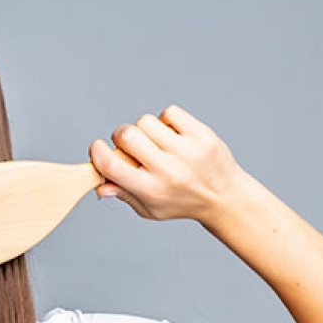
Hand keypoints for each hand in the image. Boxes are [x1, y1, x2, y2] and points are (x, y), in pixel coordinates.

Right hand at [88, 104, 249, 222]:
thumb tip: (100, 183)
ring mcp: (186, 150)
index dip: (97, 152)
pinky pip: (169, 113)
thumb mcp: (150, 209)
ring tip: (155, 142)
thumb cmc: (183, 203)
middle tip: (129, 145)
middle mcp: (168, 169)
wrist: (226, 197)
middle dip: (120, 136)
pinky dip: (165, 120)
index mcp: (151, 190)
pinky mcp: (201, 134)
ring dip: (144, 129)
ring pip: (145, 121)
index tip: (97, 148)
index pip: (112, 165)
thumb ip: (124, 195)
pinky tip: (172, 135)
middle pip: (126, 135)